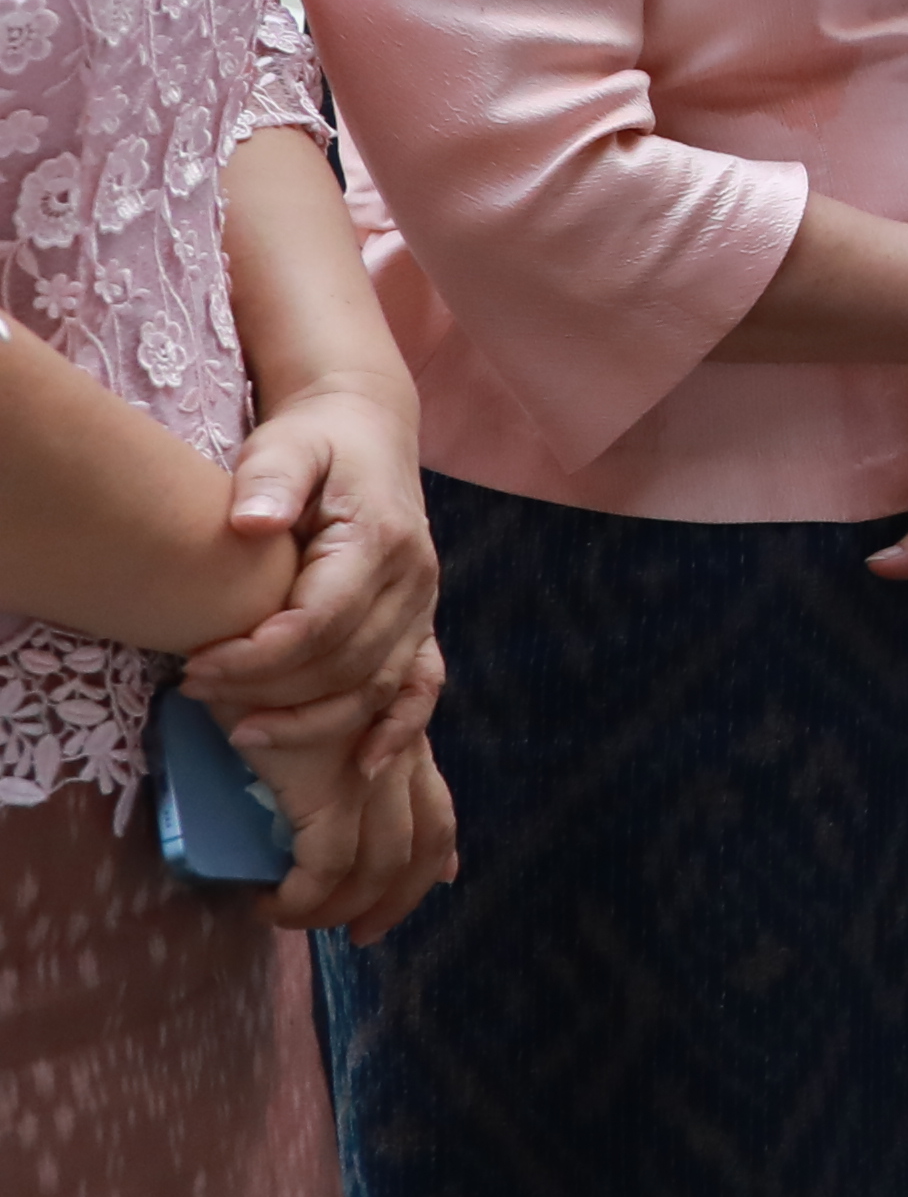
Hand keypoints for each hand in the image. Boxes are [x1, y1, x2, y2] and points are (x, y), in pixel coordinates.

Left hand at [178, 378, 434, 742]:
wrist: (369, 432)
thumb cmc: (315, 442)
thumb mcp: (287, 444)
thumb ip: (270, 478)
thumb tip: (249, 523)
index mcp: (377, 540)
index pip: (320, 622)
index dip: (257, 657)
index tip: (194, 667)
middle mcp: (413, 580)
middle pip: (345, 664)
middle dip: (268, 692)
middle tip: (194, 691)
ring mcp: (423, 606)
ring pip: (376, 687)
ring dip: (312, 722)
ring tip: (242, 732)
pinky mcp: (421, 622)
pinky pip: (421, 687)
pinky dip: (398, 729)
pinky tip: (364, 764)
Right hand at [237, 650, 457, 940]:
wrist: (255, 607)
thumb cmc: (269, 640)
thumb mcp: (306, 684)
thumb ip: (330, 718)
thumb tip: (341, 758)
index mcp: (400, 726)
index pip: (437, 802)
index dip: (439, 851)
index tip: (440, 880)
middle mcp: (397, 748)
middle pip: (424, 840)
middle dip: (399, 895)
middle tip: (364, 932)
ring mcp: (367, 765)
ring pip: (378, 859)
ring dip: (339, 906)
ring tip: (295, 920)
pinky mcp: (324, 781)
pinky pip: (326, 862)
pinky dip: (303, 896)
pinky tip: (268, 902)